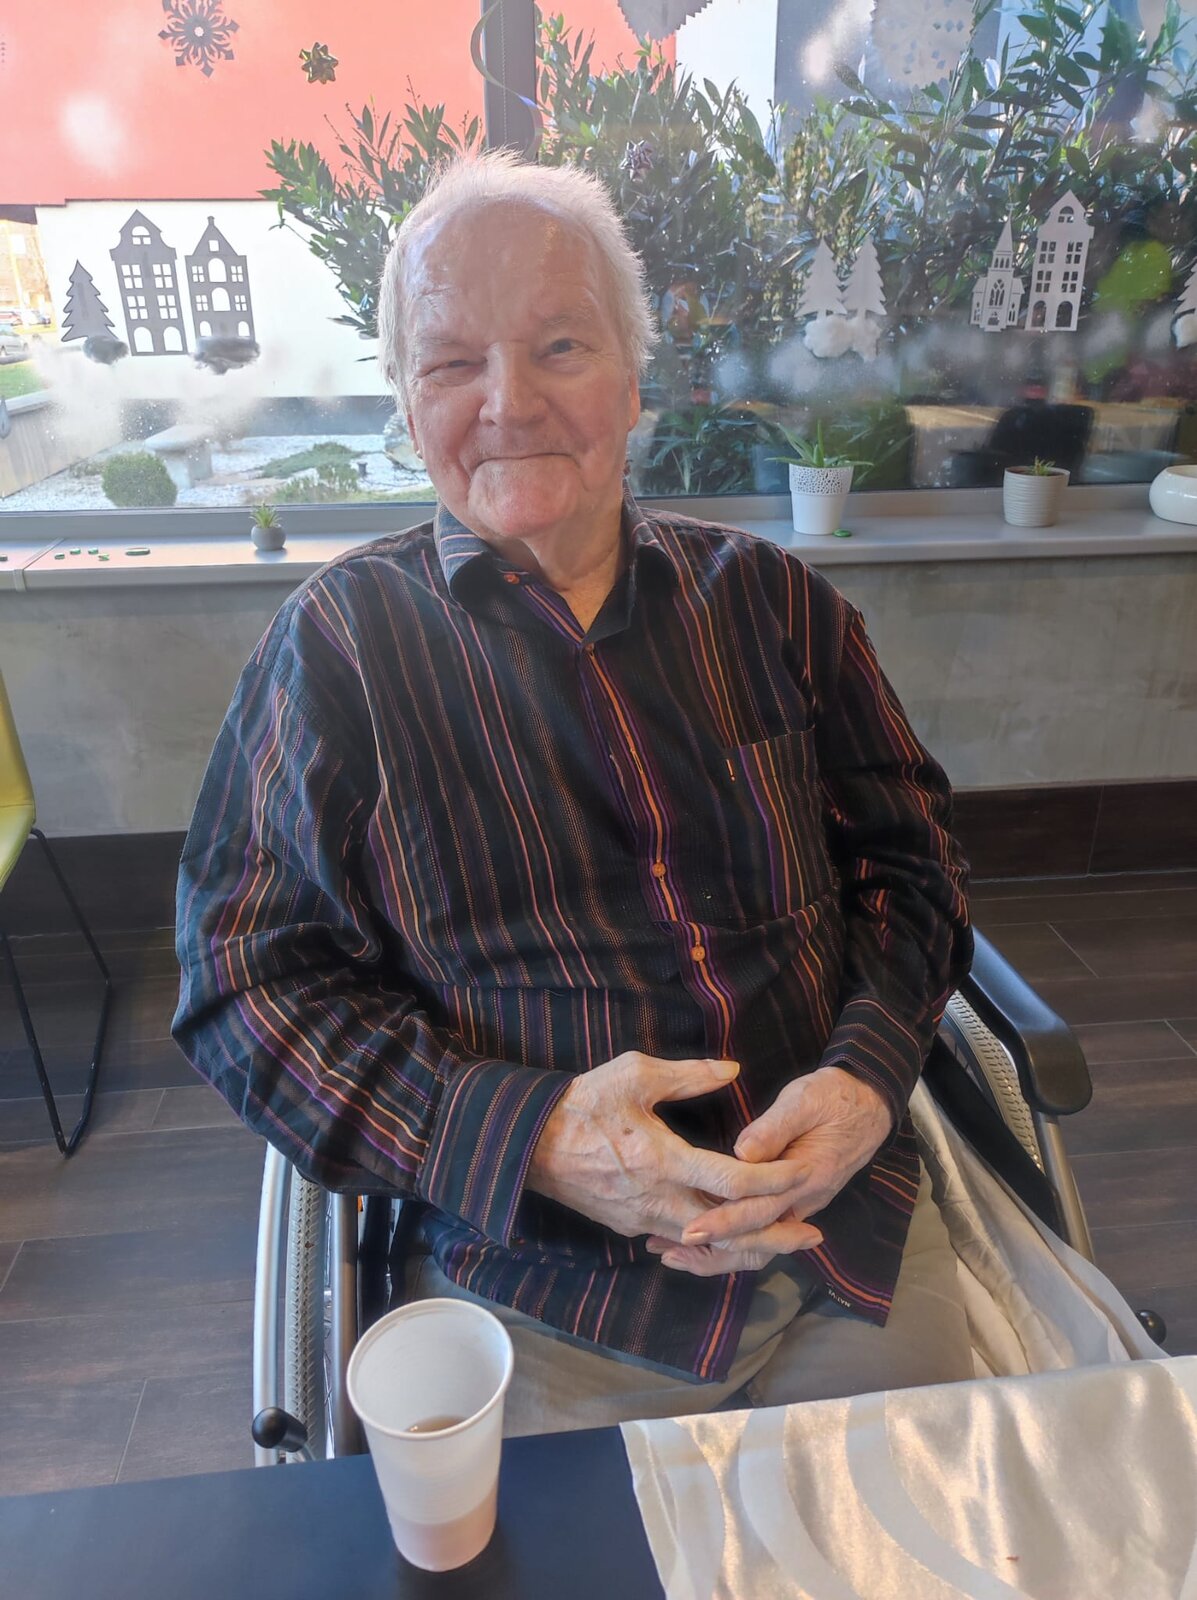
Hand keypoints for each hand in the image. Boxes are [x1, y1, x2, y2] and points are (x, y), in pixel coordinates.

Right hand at [526, 1052, 811, 1246]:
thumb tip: (733, 1069)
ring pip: (707, 1244)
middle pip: (729, 1231)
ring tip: (783, 1239)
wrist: (527, 1145)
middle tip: (814, 1234)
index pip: (733, 1181)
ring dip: (748, 1244)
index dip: (774, 1179)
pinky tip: (733, 1236)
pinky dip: (714, 1244)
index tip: (805, 1172)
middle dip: (775, 1235)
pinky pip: (682, 1242)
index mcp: (663, 1160)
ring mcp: (643, 1219)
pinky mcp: (630, 1226)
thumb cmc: (582, 1102)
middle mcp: (658, 1200)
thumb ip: (688, 1075)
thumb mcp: (634, 1073)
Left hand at [646, 1067, 890, 1276]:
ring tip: (671, 1252)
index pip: (758, 1212)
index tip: (688, 1231)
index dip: (722, 1223)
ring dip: (717, 1250)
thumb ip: (775, 1127)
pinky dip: (731, 1240)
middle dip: (711, 1250)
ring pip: (757, 1243)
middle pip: (755, 1241)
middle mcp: (801, 1202)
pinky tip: (701, 1238)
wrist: (871, 1105)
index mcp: (804, 1179)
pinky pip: (761, 1231)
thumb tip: (741, 1152)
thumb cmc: (835, 1098)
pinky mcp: (791, 1202)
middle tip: (665, 1251)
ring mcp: (797, 1205)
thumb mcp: (805, 1100)